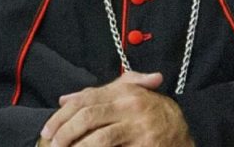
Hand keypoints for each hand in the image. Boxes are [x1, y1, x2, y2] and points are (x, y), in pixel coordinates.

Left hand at [38, 71, 193, 146]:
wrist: (185, 133)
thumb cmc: (152, 115)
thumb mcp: (129, 97)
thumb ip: (98, 95)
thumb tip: (65, 99)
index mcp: (124, 91)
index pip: (85, 99)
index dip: (62, 115)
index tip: (47, 131)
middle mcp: (131, 105)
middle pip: (88, 116)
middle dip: (65, 132)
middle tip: (52, 146)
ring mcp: (139, 127)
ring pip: (99, 138)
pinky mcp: (144, 145)